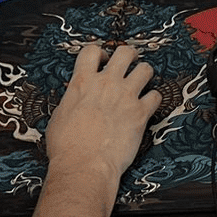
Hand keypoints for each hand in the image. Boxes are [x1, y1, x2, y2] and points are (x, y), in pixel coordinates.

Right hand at [44, 41, 159, 186]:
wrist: (84, 165)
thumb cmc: (67, 148)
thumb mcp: (60, 116)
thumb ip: (72, 100)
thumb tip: (74, 98)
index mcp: (82, 83)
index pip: (91, 51)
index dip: (99, 52)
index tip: (103, 60)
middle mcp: (106, 84)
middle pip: (125, 52)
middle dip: (129, 55)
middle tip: (129, 62)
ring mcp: (126, 96)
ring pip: (145, 69)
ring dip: (144, 73)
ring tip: (142, 81)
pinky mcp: (140, 113)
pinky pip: (156, 96)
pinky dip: (154, 99)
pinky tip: (149, 105)